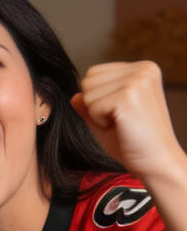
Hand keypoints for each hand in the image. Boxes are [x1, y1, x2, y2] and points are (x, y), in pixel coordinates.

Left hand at [70, 61, 179, 183]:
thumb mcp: (107, 120)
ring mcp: (137, 79)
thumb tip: (74, 96)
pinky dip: (100, 123)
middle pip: (88, 80)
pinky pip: (92, 107)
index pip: (94, 73)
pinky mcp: (129, 95)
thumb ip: (90, 106)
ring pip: (87, 94)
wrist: (156, 161)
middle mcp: (143, 69)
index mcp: (142, 69)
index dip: (97, 99)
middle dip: (95, 105)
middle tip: (120, 121)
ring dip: (97, 115)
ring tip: (122, 123)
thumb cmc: (134, 143)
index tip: (120, 114)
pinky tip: (121, 127)